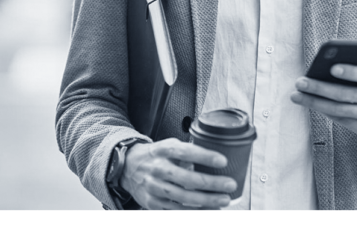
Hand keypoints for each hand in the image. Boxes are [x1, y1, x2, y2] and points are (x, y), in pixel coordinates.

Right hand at [120, 138, 236, 210]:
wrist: (127, 168)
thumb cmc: (155, 156)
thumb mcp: (168, 145)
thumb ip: (187, 151)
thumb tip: (213, 157)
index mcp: (163, 151)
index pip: (185, 152)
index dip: (205, 156)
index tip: (223, 161)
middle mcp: (158, 170)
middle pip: (187, 179)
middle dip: (212, 184)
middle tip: (230, 184)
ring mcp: (155, 188)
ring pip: (184, 198)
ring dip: (206, 201)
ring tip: (223, 200)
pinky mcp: (153, 204)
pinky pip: (177, 210)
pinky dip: (195, 211)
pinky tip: (209, 209)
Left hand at [290, 64, 356, 144]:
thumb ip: (356, 68)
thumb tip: (325, 66)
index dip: (351, 72)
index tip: (332, 68)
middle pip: (346, 95)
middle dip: (320, 88)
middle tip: (300, 82)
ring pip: (340, 110)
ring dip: (316, 103)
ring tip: (298, 95)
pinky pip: (342, 121)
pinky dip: (326, 113)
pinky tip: (312, 105)